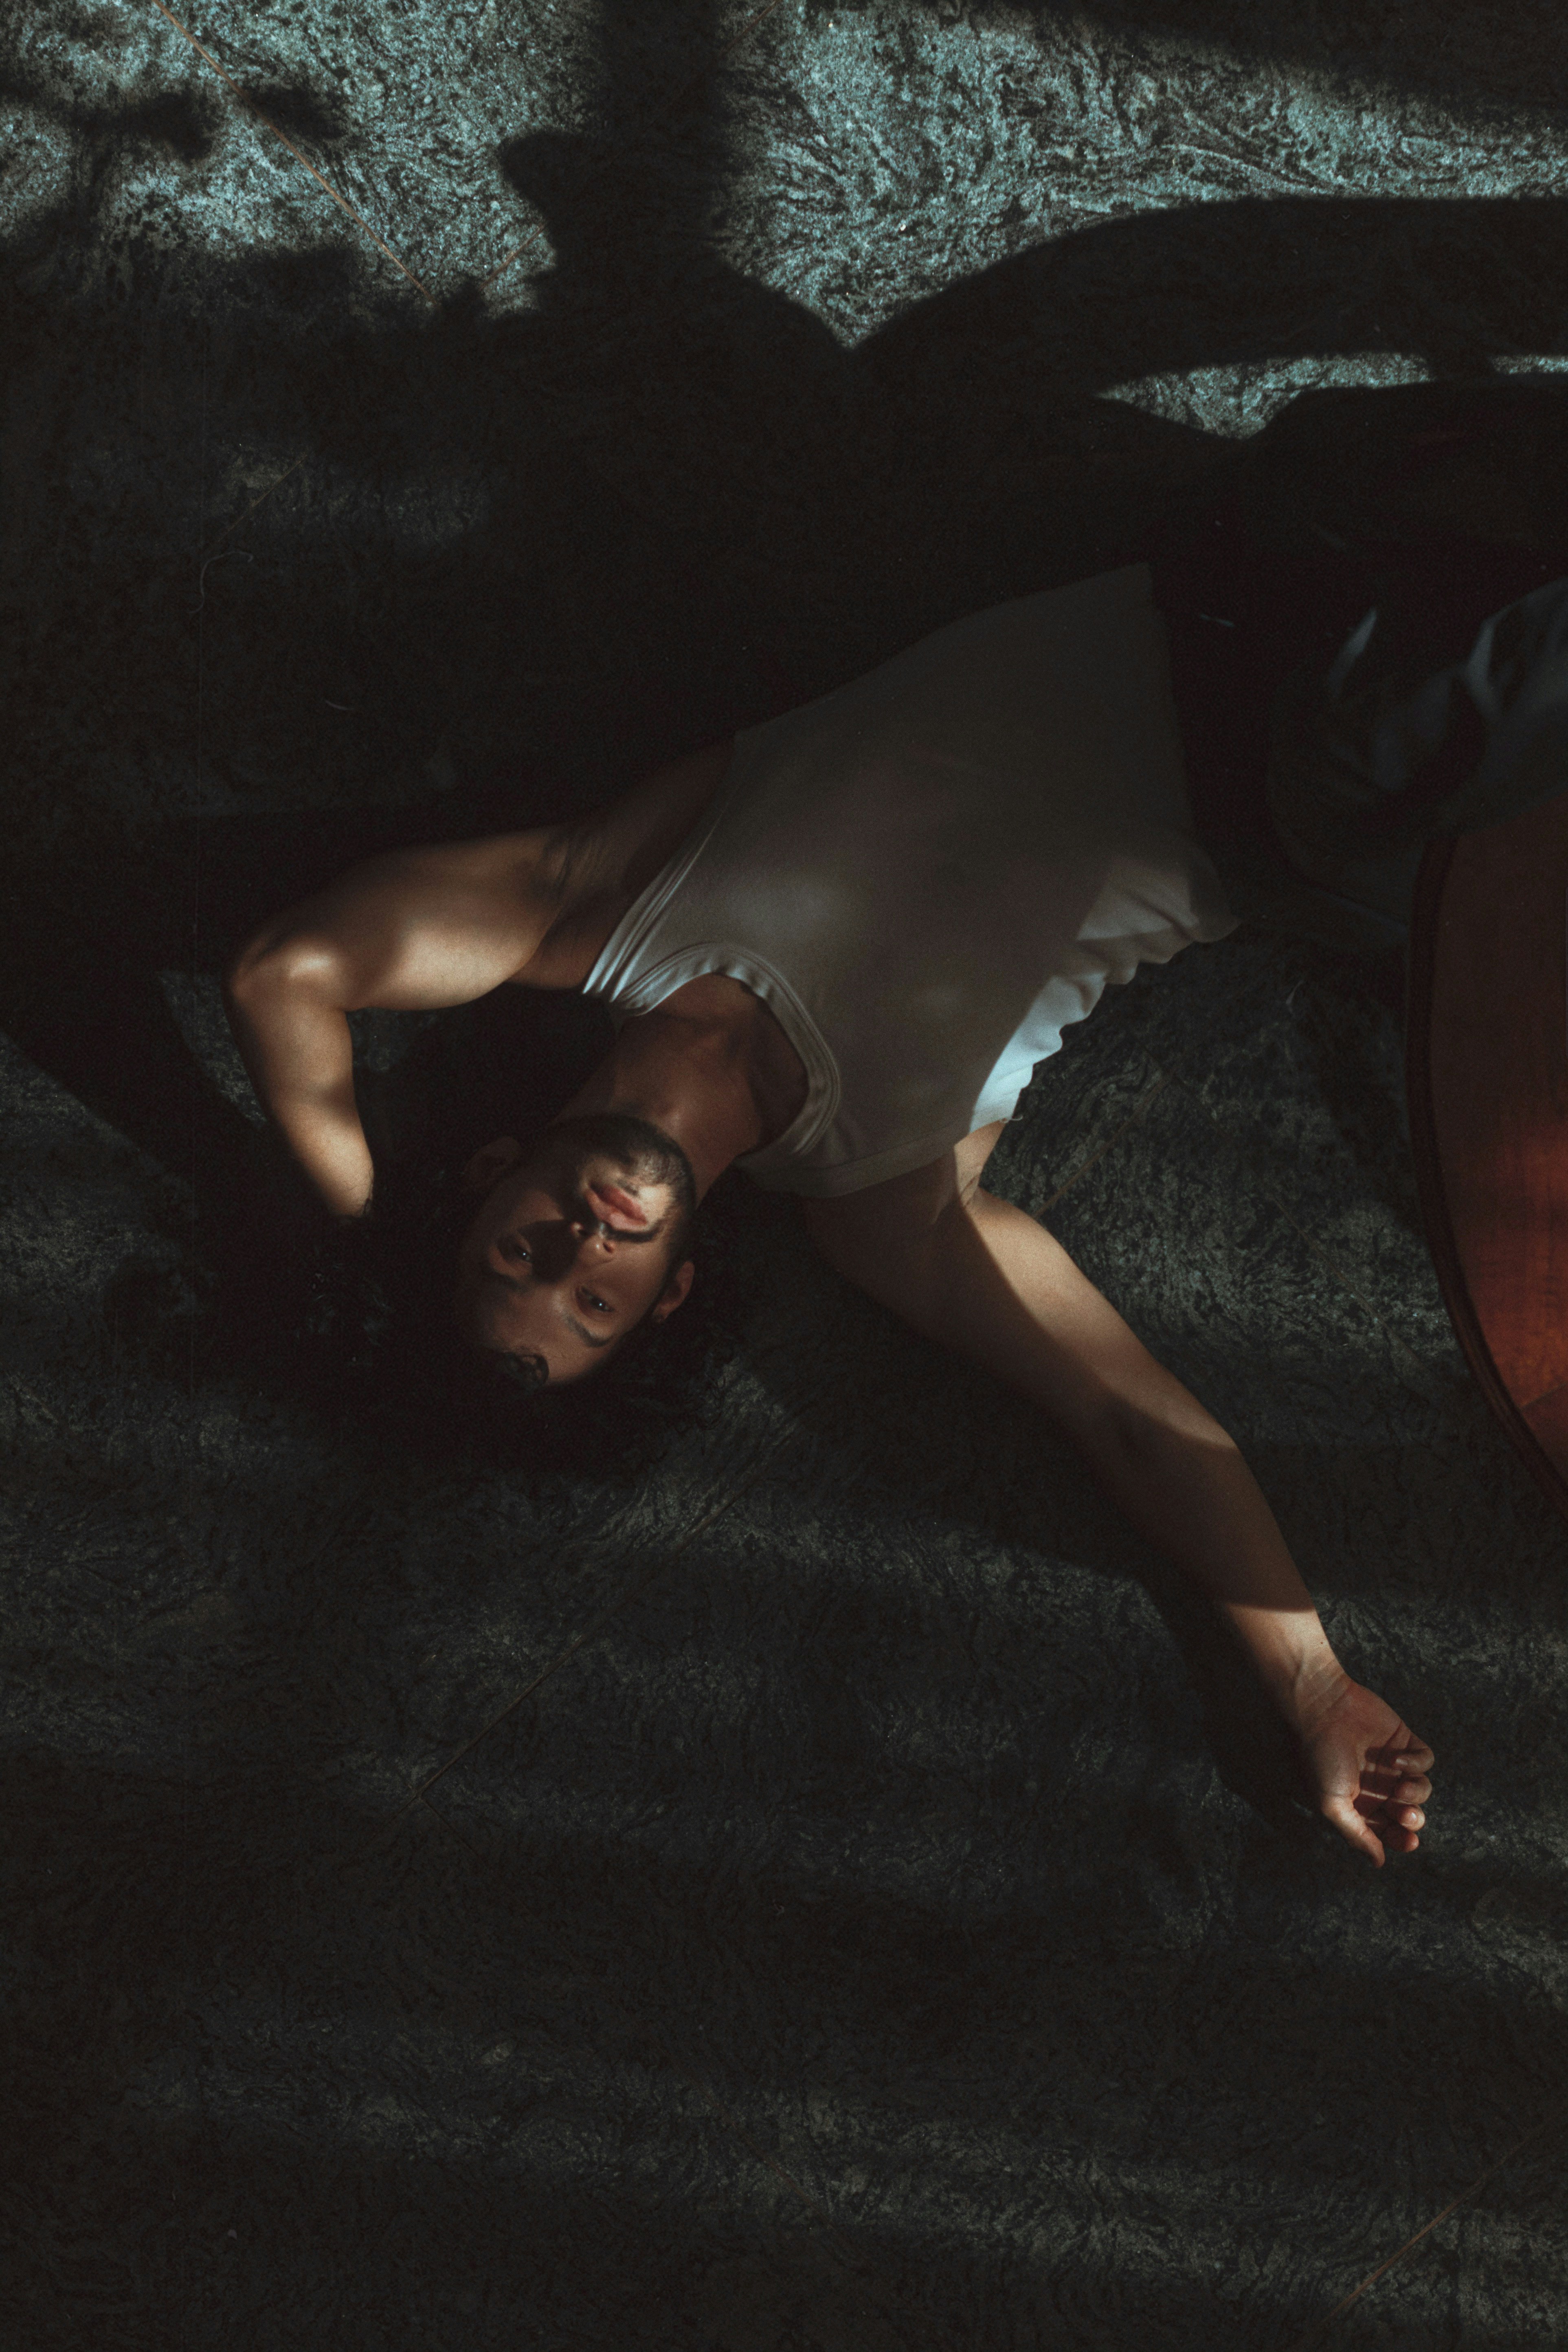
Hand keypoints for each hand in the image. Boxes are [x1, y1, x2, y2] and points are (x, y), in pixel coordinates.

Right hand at [1290, 1671, 1433, 1865]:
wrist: (1323, 1708)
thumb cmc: (1322, 1756)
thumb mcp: (1332, 1803)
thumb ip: (1356, 1834)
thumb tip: (1378, 1862)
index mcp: (1362, 1804)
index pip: (1390, 1831)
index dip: (1402, 1839)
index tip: (1408, 1841)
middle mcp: (1380, 1786)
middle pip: (1411, 1813)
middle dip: (1412, 1819)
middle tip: (1404, 1814)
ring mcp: (1394, 1764)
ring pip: (1422, 1789)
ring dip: (1416, 1794)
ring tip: (1400, 1788)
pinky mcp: (1404, 1741)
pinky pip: (1425, 1760)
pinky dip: (1417, 1763)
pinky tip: (1397, 1759)